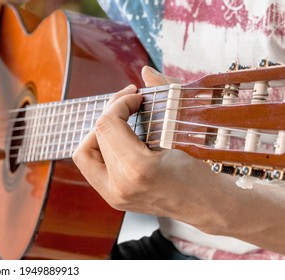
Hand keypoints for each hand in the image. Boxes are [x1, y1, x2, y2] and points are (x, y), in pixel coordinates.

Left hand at [72, 66, 229, 220]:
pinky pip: (92, 165)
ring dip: (100, 132)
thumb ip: (166, 95)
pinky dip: (102, 147)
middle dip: (109, 113)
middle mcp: (119, 186)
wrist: (209, 207)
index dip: (119, 103)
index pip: (107, 125)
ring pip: (85, 152)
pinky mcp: (113, 197)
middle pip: (94, 135)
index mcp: (137, 169)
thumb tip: (146, 71)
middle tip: (128, 103)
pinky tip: (121, 138)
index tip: (137, 97)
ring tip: (122, 122)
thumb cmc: (202, 171)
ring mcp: (113, 195)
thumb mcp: (185, 130)